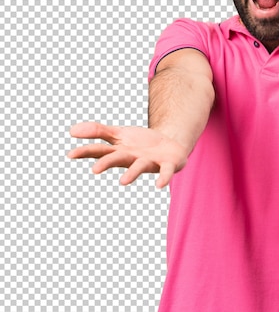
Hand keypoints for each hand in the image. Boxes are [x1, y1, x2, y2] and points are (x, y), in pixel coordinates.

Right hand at [67, 122, 189, 187]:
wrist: (171, 144)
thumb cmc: (141, 143)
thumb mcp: (120, 133)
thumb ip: (98, 131)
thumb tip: (71, 130)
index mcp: (119, 151)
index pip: (100, 150)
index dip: (86, 152)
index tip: (70, 154)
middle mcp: (132, 159)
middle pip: (117, 159)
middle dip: (107, 163)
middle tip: (94, 170)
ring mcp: (149, 162)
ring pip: (139, 167)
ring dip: (132, 173)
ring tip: (123, 181)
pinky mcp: (167, 164)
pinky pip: (166, 172)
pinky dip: (163, 178)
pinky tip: (159, 185)